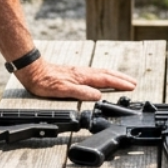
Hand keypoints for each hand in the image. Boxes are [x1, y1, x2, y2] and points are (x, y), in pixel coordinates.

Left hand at [18, 57, 136, 101]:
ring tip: (123, 79)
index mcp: (83, 77)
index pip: (106, 80)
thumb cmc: (45, 82)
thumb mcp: (62, 90)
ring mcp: (80, 72)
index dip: (119, 83)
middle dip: (121, 78)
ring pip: (102, 72)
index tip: (131, 86)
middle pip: (107, 74)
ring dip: (115, 76)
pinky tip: (103, 78)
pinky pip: (95, 73)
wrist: (33, 71)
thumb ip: (81, 92)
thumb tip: (98, 96)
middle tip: (133, 82)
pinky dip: (105, 75)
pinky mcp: (75, 73)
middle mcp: (83, 73)